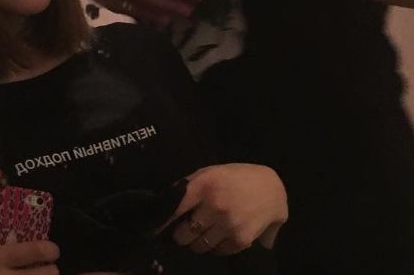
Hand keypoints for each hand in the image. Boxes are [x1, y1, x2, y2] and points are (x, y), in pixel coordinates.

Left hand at [165, 164, 286, 254]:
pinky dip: (215, 248)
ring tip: (200, 235)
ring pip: (199, 246)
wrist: (272, 187)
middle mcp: (214, 205)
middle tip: (182, 232)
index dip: (161, 222)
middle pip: (184, 233)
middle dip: (180, 235)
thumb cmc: (236, 176)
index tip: (152, 230)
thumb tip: (167, 202)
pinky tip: (218, 238)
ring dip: (197, 243)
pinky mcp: (241, 239)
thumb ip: (189, 187)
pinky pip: (218, 251)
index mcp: (203, 184)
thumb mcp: (210, 172)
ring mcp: (228, 224)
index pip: (174, 208)